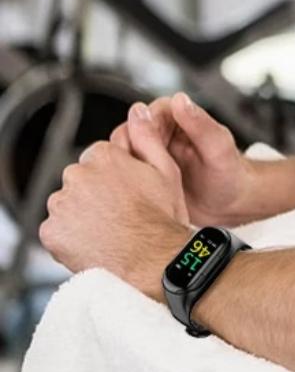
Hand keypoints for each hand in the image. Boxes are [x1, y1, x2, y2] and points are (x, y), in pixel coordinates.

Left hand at [38, 134, 190, 291]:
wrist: (150, 259)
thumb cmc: (161, 217)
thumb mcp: (166, 170)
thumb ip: (147, 137)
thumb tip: (138, 111)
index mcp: (104, 156)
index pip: (99, 157)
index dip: (115, 175)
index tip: (127, 191)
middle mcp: (77, 175)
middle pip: (80, 179)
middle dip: (95, 193)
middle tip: (119, 212)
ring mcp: (61, 204)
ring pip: (68, 203)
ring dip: (82, 213)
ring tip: (108, 229)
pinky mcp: (51, 231)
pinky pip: (57, 229)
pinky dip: (71, 235)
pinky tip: (95, 241)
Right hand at [111, 94, 256, 227]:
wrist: (230, 205)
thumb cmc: (231, 174)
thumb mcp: (218, 149)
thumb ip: (200, 124)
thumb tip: (179, 99)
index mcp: (178, 118)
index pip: (146, 113)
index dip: (142, 129)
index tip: (146, 147)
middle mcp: (160, 134)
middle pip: (127, 133)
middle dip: (129, 150)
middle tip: (138, 170)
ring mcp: (150, 155)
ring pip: (121, 154)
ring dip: (123, 167)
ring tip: (137, 184)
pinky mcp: (143, 176)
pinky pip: (123, 174)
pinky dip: (122, 182)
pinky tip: (133, 195)